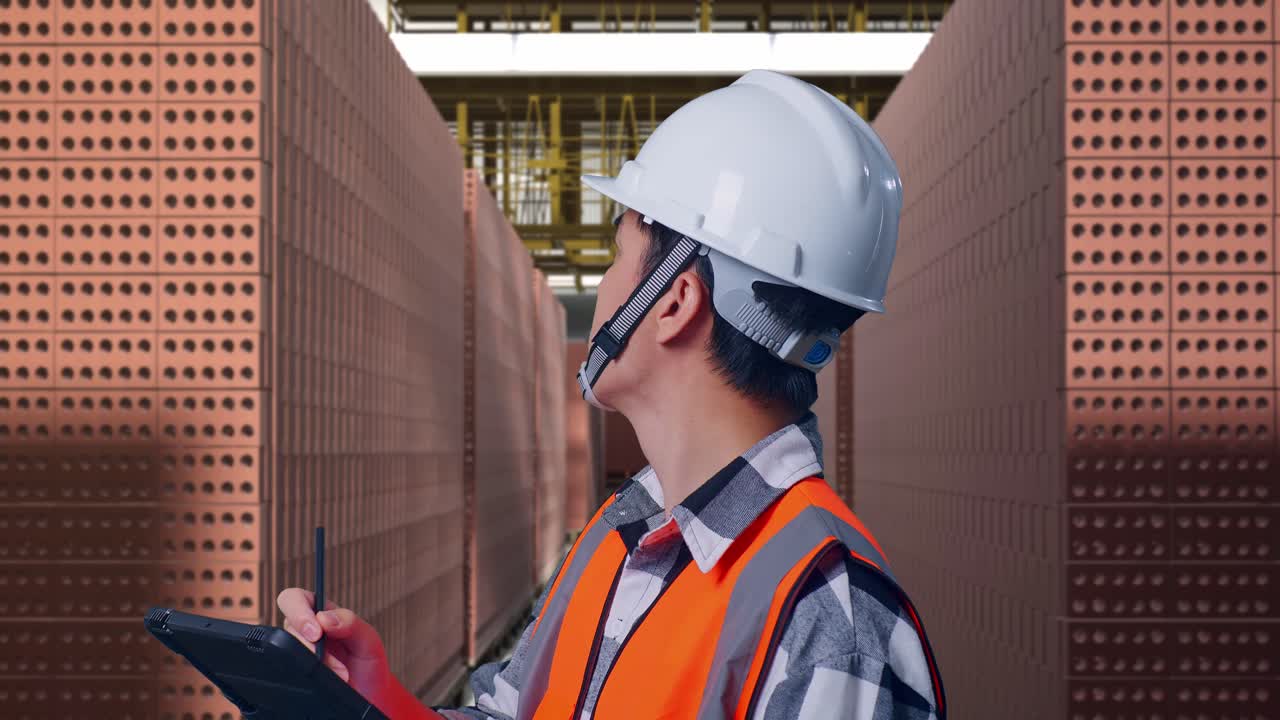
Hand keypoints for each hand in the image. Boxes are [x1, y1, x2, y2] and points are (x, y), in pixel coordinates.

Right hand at [276, 587, 393, 705]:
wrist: (370, 696)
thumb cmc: (368, 663)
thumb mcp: (369, 639)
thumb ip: (351, 622)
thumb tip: (325, 617)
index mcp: (322, 615)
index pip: (296, 599)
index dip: (298, 611)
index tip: (316, 632)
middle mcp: (306, 633)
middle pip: (287, 627)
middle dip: (307, 644)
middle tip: (322, 657)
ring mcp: (299, 654)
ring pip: (287, 651)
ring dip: (314, 664)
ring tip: (340, 674)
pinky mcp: (295, 674)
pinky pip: (287, 672)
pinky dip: (305, 677)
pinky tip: (324, 681)